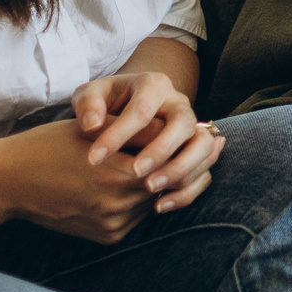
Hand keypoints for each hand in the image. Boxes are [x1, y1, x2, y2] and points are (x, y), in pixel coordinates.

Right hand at [0, 117, 168, 243]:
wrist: (9, 183)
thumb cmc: (48, 145)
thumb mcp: (93, 129)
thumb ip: (137, 130)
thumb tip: (176, 125)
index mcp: (115, 172)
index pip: (166, 158)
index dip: (169, 142)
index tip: (170, 131)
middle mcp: (117, 203)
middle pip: (163, 181)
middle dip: (162, 163)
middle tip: (157, 146)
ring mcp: (112, 223)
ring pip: (151, 199)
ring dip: (149, 183)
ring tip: (134, 163)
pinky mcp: (107, 236)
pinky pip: (135, 216)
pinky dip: (133, 200)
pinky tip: (116, 185)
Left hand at [74, 72, 221, 215]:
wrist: (127, 109)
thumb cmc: (104, 103)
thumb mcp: (90, 95)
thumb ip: (87, 104)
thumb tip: (92, 126)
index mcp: (154, 85)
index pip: (142, 109)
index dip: (119, 135)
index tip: (94, 158)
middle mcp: (179, 104)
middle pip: (184, 123)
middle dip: (161, 150)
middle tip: (134, 172)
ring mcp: (192, 128)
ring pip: (203, 146)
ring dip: (180, 170)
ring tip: (151, 189)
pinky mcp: (195, 151)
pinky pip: (204, 171)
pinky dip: (188, 190)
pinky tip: (160, 205)